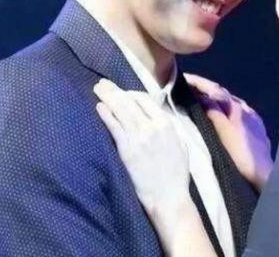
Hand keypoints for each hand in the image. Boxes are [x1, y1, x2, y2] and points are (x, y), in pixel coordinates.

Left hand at [93, 79, 189, 214]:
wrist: (168, 196)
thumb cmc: (177, 173)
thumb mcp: (181, 144)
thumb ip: (169, 127)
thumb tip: (156, 115)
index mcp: (166, 124)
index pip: (145, 100)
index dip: (131, 93)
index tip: (122, 93)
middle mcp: (152, 127)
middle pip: (130, 102)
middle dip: (115, 90)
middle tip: (103, 82)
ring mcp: (138, 138)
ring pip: (121, 111)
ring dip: (108, 97)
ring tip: (98, 88)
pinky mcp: (126, 150)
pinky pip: (114, 127)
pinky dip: (106, 115)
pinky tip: (99, 107)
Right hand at [185, 73, 272, 191]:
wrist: (264, 174)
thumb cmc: (242, 154)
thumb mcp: (224, 132)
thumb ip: (215, 113)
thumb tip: (204, 96)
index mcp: (238, 107)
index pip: (216, 90)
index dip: (200, 83)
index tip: (185, 77)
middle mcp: (247, 109)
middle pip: (224, 94)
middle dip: (207, 88)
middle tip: (190, 86)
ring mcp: (253, 118)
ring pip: (232, 102)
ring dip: (217, 98)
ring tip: (203, 99)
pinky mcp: (257, 129)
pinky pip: (239, 112)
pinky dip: (227, 109)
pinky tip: (226, 114)